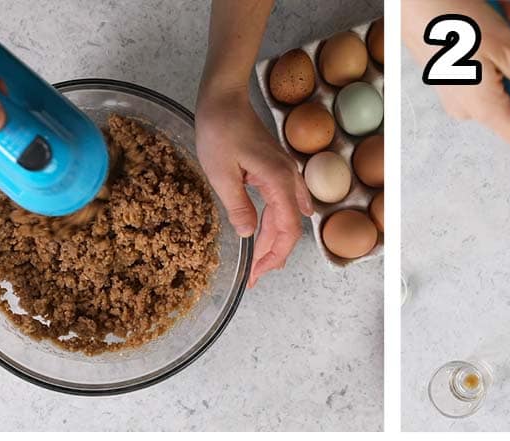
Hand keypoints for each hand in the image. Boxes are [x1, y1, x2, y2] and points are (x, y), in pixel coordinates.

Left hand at [195, 88, 311, 286]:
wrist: (224, 96)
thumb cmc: (220, 128)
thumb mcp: (221, 172)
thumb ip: (238, 205)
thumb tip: (249, 234)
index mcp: (278, 182)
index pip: (287, 230)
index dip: (273, 256)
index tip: (257, 274)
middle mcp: (288, 179)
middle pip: (289, 227)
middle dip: (272, 255)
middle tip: (255, 276)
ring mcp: (285, 174)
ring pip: (286, 216)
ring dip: (274, 241)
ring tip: (261, 261)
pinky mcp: (276, 169)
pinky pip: (284, 202)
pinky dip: (279, 222)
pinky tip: (278, 229)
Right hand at [403, 0, 509, 151]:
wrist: (414, 1)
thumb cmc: (450, 20)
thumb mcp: (506, 48)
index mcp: (484, 109)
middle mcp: (470, 109)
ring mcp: (461, 95)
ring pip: (506, 82)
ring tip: (506, 23)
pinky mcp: (454, 81)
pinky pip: (487, 73)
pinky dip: (496, 51)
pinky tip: (493, 26)